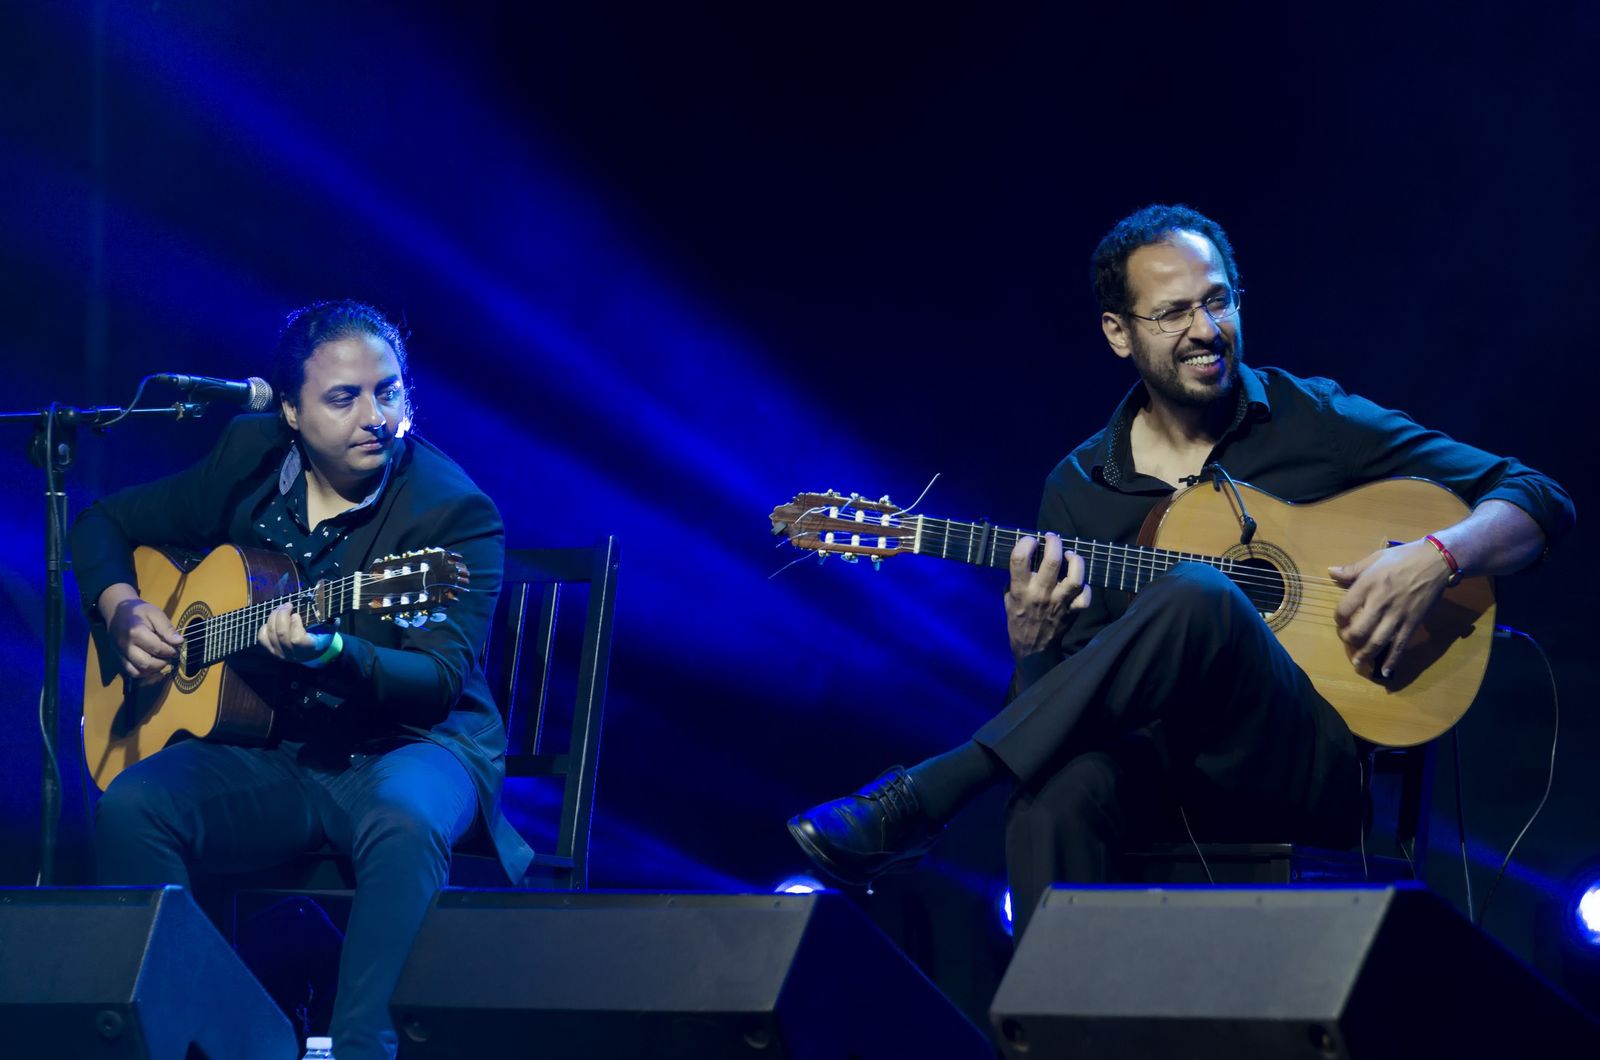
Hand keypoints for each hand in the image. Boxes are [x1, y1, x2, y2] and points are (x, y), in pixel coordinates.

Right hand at [108, 596, 184, 684]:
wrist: (117, 612)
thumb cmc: (139, 611)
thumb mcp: (155, 613)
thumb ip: (167, 628)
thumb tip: (179, 642)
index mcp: (135, 632)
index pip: (157, 649)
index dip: (170, 650)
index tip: (177, 647)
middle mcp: (125, 646)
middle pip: (146, 663)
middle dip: (163, 662)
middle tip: (170, 655)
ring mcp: (119, 654)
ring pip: (138, 672)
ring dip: (153, 669)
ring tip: (162, 660)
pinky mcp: (117, 659)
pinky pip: (130, 672)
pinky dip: (143, 673)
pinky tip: (152, 665)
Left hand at [257, 599, 333, 663]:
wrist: (311, 654)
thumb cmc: (320, 640)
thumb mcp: (329, 633)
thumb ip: (331, 624)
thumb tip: (333, 616)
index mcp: (307, 649)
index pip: (296, 639)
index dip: (295, 625)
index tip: (297, 614)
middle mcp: (292, 654)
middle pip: (281, 634)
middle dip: (282, 615)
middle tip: (287, 605)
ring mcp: (279, 653)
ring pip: (270, 633)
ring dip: (273, 617)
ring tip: (280, 608)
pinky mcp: (271, 651)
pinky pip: (262, 638)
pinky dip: (265, 627)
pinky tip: (272, 620)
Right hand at [1006, 532, 1091, 660]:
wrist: (1033, 648)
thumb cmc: (1018, 619)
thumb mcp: (1008, 598)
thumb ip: (1016, 578)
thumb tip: (1028, 556)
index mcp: (1020, 590)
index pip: (1020, 559)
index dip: (1026, 542)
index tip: (1030, 540)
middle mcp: (1040, 594)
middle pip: (1052, 561)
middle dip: (1054, 542)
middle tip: (1052, 538)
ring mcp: (1059, 603)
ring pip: (1075, 577)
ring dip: (1075, 560)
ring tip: (1070, 555)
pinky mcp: (1073, 611)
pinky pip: (1085, 595)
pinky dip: (1085, 586)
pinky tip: (1078, 581)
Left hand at [1330, 540, 1450, 678]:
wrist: (1436, 561)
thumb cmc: (1403, 558)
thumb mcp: (1374, 558)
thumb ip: (1352, 569)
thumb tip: (1330, 572)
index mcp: (1368, 585)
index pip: (1344, 609)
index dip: (1339, 619)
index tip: (1341, 621)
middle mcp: (1380, 603)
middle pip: (1359, 630)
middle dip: (1349, 640)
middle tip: (1348, 641)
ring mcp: (1398, 615)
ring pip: (1378, 641)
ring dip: (1366, 655)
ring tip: (1358, 663)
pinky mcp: (1413, 623)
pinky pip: (1401, 645)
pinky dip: (1393, 660)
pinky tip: (1385, 672)